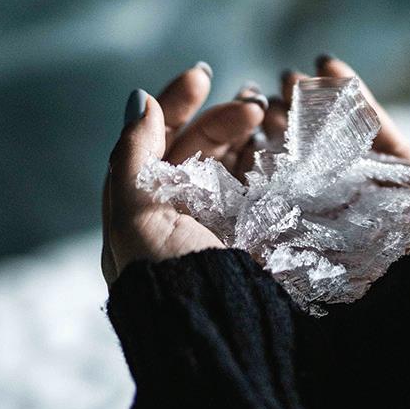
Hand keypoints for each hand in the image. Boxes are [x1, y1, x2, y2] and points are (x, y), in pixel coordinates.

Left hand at [101, 63, 266, 286]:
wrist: (214, 334)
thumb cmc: (166, 276)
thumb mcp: (133, 217)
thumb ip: (131, 156)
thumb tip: (139, 99)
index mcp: (143, 203)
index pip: (156, 139)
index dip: (176, 102)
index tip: (203, 74)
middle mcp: (179, 209)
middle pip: (198, 146)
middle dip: (221, 117)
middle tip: (254, 104)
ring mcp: (219, 221)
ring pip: (230, 162)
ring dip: (246, 134)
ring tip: (269, 116)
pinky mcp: (253, 233)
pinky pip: (258, 186)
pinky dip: (267, 161)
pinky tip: (278, 146)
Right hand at [278, 55, 409, 242]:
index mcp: (408, 198)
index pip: (376, 137)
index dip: (353, 99)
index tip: (324, 63)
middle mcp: (370, 214)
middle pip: (334, 151)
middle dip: (310, 110)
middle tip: (283, 78)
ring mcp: (337, 236)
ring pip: (306, 175)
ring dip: (283, 135)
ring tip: (261, 100)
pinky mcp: (310, 259)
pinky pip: (286, 213)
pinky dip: (267, 180)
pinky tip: (247, 146)